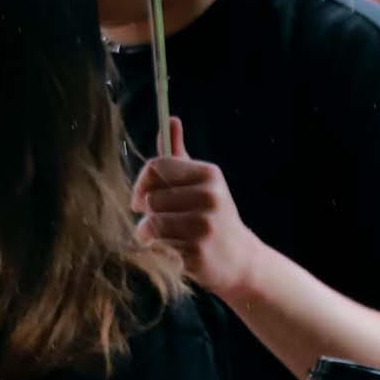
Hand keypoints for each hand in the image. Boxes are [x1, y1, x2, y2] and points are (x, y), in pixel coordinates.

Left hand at [135, 119, 273, 299]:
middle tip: (159, 221)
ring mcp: (205, 224)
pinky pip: (159, 246)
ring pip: (151, 223)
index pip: (157, 166)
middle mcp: (210, 196)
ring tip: (162, 238)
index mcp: (209, 174)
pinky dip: (158, 250)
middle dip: (147, 213)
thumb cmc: (212, 216)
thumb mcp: (201, 183)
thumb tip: (170, 119)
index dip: (142, 183)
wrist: (238, 259)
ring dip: (148, 234)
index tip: (141, 198)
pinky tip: (174, 251)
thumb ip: (180, 155)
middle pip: (150, 198)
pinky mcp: (198, 251)